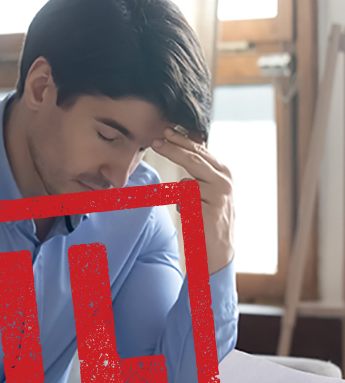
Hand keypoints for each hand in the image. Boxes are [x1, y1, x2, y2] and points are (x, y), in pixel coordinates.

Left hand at [152, 127, 234, 274]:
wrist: (219, 250)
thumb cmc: (208, 220)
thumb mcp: (206, 192)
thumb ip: (198, 173)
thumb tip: (182, 149)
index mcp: (223, 172)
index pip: (200, 151)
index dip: (182, 141)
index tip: (166, 132)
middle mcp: (224, 179)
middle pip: (193, 158)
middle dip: (174, 148)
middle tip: (157, 140)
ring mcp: (219, 192)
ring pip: (186, 183)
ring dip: (183, 199)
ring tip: (196, 212)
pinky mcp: (210, 207)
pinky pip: (184, 201)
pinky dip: (184, 210)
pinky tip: (197, 220)